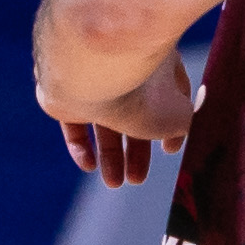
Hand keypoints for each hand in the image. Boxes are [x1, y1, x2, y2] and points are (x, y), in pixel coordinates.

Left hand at [58, 43, 198, 186]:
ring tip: (114, 182)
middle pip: (134, 112)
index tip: (169, 150)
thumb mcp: (177, 115)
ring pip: (103, 120)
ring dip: (110, 154)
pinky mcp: (63, 90)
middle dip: (136, 150)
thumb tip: (173, 134)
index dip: (172, 123)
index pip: (169, 93)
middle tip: (137, 179)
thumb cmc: (142, 90)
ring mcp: (90, 77)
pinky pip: (72, 121)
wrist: (89, 71)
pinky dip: (81, 144)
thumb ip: (181, 125)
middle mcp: (123, 65)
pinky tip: (89, 165)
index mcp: (156, 61)